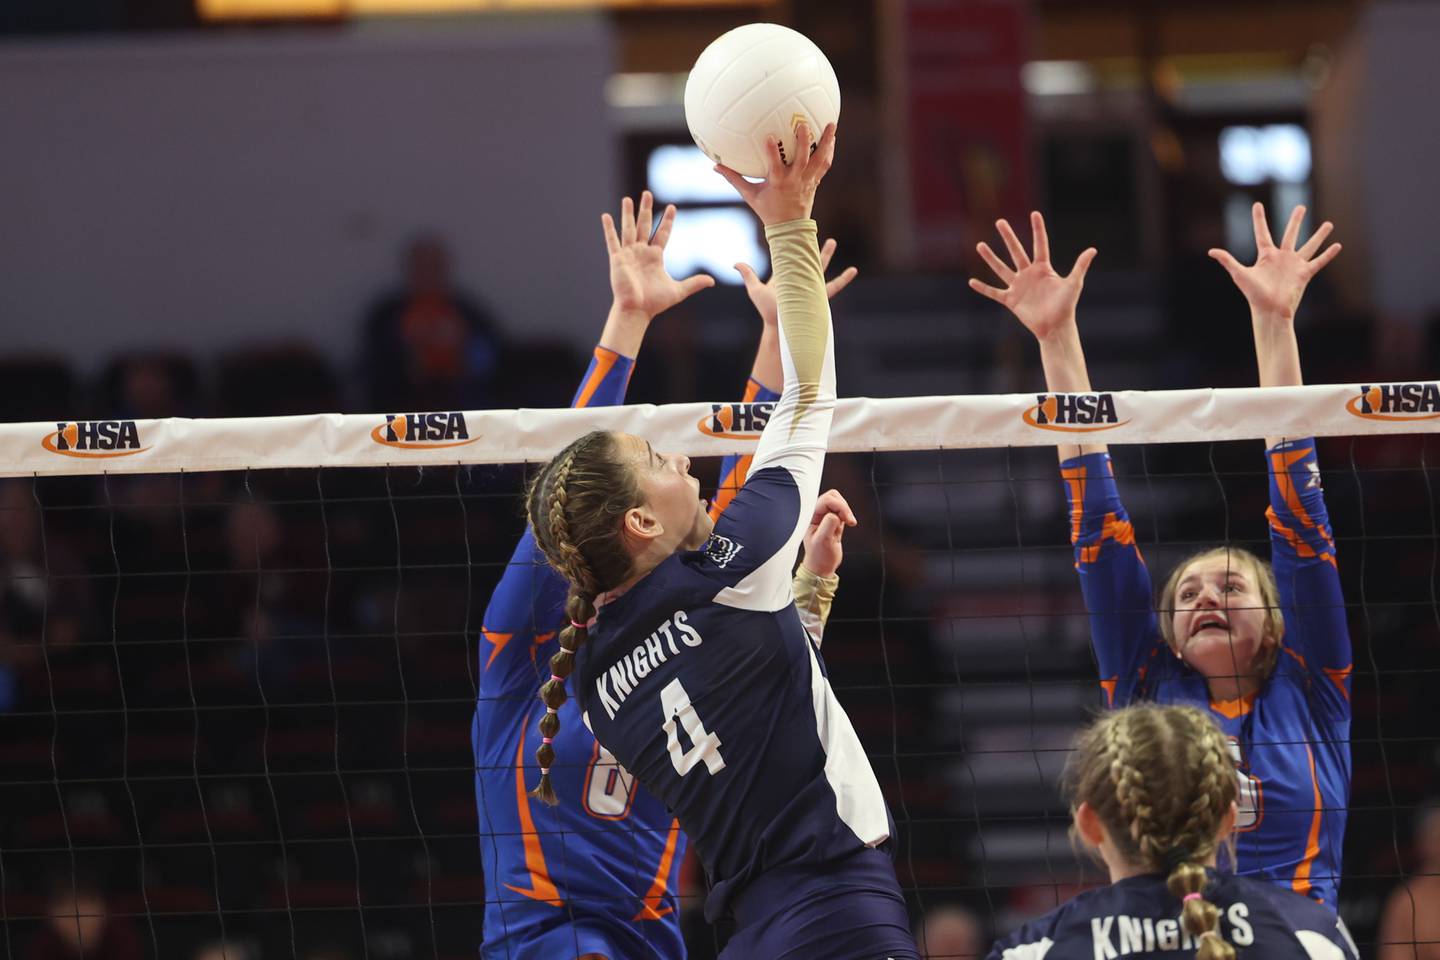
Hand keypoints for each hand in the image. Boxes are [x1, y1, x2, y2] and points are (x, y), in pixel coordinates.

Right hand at [603, 191, 713, 321]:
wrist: (637, 310)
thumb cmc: (654, 303)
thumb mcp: (678, 290)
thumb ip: (694, 283)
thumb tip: (712, 281)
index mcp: (655, 256)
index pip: (662, 233)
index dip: (667, 220)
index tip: (672, 207)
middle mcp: (641, 252)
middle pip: (644, 225)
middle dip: (646, 209)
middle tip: (647, 193)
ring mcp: (629, 254)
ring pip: (628, 229)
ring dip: (628, 214)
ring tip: (628, 199)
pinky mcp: (617, 259)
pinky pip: (612, 241)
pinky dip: (609, 229)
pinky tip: (605, 216)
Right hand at [715, 121, 836, 225]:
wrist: (789, 228)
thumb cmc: (767, 210)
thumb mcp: (750, 195)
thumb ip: (734, 179)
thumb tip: (715, 166)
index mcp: (778, 183)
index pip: (775, 166)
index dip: (772, 152)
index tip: (770, 136)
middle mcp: (795, 181)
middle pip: (802, 160)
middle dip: (804, 142)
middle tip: (803, 124)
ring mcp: (808, 181)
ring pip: (819, 160)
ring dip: (826, 142)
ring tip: (831, 124)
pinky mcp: (815, 182)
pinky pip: (825, 165)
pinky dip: (829, 151)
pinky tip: (832, 138)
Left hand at [735, 238, 858, 327]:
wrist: (780, 327)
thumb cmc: (767, 311)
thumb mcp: (755, 291)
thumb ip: (748, 275)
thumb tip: (735, 263)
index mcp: (785, 274)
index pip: (790, 254)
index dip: (792, 242)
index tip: (795, 227)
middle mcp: (798, 277)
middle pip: (806, 256)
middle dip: (810, 244)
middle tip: (815, 231)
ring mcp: (809, 285)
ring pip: (819, 266)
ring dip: (826, 254)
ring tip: (832, 242)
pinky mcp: (818, 296)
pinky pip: (833, 286)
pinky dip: (844, 279)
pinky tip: (853, 271)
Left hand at [801, 488, 856, 578]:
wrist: (822, 566)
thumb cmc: (818, 556)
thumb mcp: (822, 541)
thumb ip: (828, 525)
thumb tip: (835, 514)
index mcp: (810, 516)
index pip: (826, 500)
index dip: (839, 506)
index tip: (847, 519)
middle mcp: (816, 514)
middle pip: (833, 496)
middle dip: (843, 506)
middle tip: (848, 519)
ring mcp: (825, 516)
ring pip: (838, 502)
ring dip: (846, 510)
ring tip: (848, 523)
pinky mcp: (833, 520)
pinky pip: (842, 510)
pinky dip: (847, 515)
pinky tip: (848, 524)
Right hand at [969, 212, 1096, 342]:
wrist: (1055, 327)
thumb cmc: (1066, 305)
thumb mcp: (1073, 283)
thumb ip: (1080, 266)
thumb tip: (1093, 249)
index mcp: (1043, 268)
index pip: (1039, 245)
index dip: (1038, 229)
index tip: (1034, 214)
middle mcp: (1028, 274)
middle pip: (1016, 251)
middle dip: (1008, 237)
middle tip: (1000, 222)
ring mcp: (1018, 286)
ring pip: (1001, 269)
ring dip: (990, 257)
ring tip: (980, 245)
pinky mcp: (1011, 300)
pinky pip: (994, 292)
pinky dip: (983, 288)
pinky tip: (971, 281)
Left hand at [1209, 203, 1340, 323]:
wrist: (1269, 310)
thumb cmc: (1254, 294)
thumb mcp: (1240, 274)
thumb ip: (1228, 261)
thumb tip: (1211, 251)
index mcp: (1266, 256)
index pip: (1262, 233)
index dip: (1259, 219)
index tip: (1257, 204)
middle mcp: (1282, 258)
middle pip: (1290, 234)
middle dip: (1295, 221)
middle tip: (1300, 207)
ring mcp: (1294, 265)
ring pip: (1309, 245)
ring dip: (1319, 235)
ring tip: (1329, 223)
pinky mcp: (1305, 274)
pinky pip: (1319, 262)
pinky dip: (1328, 255)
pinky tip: (1338, 245)